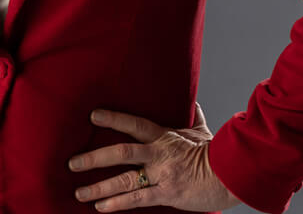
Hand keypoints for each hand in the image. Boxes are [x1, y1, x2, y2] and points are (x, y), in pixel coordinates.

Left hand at [68, 102, 242, 210]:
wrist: (231, 174)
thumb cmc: (215, 151)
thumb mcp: (201, 130)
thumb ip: (192, 115)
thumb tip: (192, 100)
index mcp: (164, 135)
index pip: (134, 123)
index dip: (113, 118)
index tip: (92, 116)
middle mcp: (159, 153)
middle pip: (121, 152)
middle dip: (93, 158)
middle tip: (72, 163)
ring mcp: (161, 174)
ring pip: (124, 180)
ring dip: (98, 187)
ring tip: (78, 191)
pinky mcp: (166, 194)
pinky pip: (137, 199)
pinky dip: (117, 204)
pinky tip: (101, 208)